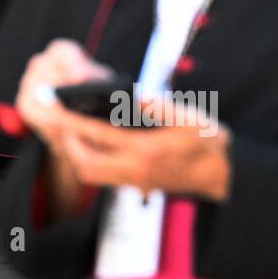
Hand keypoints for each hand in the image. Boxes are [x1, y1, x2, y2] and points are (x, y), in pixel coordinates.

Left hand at [14, 39, 232, 205]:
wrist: (223, 177)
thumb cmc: (208, 143)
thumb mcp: (192, 119)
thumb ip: (160, 106)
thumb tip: (132, 94)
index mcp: (146, 151)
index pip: (98, 135)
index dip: (72, 119)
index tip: (54, 105)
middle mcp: (135, 170)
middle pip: (84, 163)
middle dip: (66, 140)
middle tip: (56, 117)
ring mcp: (133, 181)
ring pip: (89, 172)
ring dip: (74, 150)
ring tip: (68, 124)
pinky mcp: (134, 184)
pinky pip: (100, 174)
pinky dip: (88, 156)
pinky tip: (87, 136)